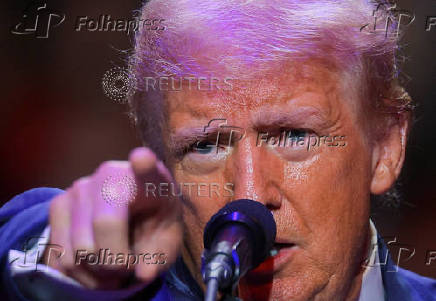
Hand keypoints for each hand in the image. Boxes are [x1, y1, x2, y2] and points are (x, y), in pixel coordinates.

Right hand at [44, 147, 182, 289]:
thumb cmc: (154, 226)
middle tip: (127, 266)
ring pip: (78, 249)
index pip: (147, 166)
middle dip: (116, 261)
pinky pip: (59, 254)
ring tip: (112, 266)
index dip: (144, 163)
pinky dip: (77, 272)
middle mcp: (110, 174)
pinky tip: (93, 265)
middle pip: (105, 225)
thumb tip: (144, 274)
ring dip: (96, 272)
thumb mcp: (166, 241)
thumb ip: (158, 256)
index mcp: (149, 179)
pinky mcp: (58, 203)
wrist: (130, 215)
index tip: (142, 159)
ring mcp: (81, 187)